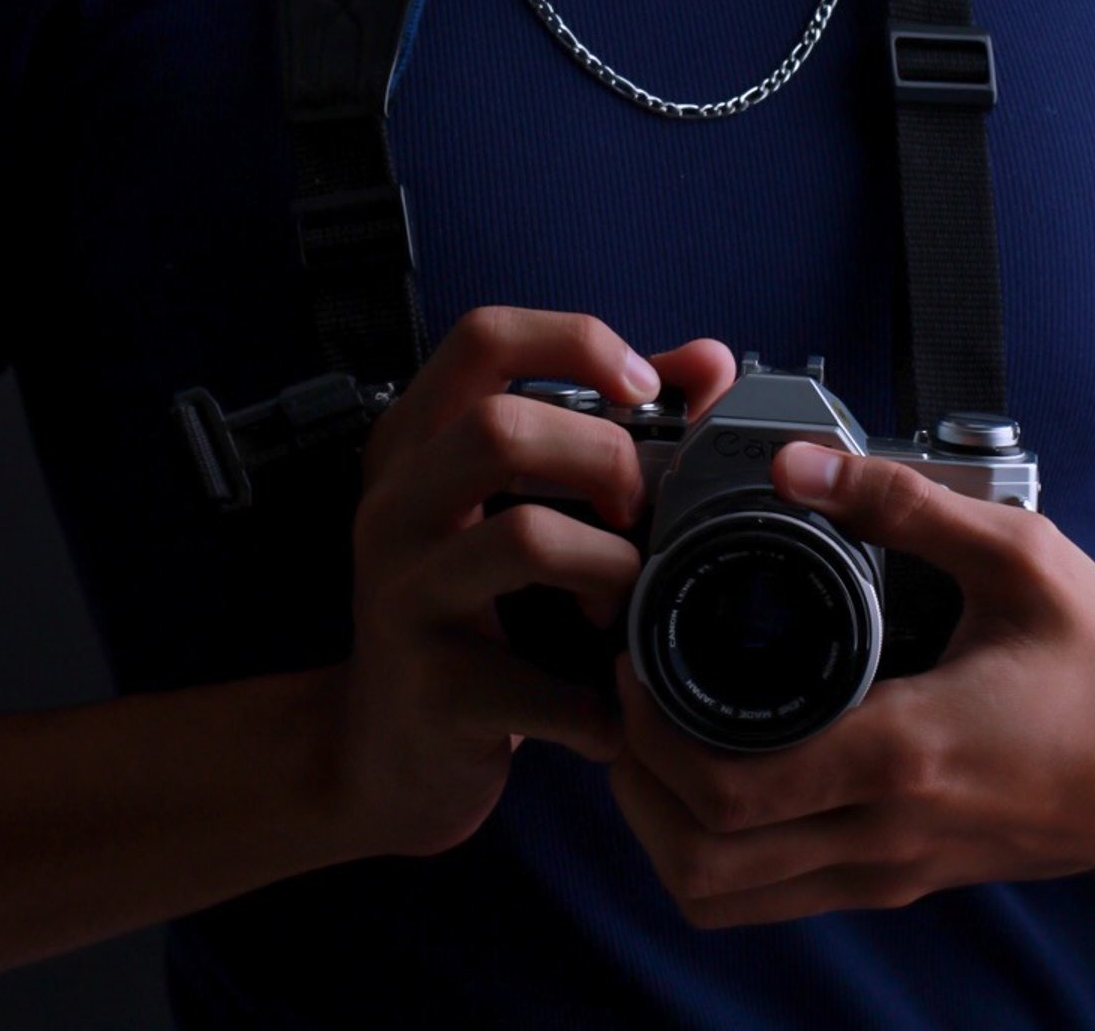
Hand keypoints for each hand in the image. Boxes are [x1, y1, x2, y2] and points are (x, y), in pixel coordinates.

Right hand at [329, 305, 734, 860]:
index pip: (483, 337)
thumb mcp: (512, 504)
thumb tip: (708, 360)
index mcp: (415, 441)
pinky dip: (597, 702)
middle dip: (602, 459)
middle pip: (500, 428)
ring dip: (610, 571)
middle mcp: (393, 504)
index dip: (574, 341)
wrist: (386, 757)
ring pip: (525, 537)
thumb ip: (607, 427)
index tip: (643, 387)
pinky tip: (605, 711)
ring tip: (623, 607)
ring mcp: (403, 595)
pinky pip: (540, 680)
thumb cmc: (473, 610)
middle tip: (636, 511)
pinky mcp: (430, 688)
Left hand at [608, 440, 1094, 926]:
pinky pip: (770, 897)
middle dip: (635, 780)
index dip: (654, 732)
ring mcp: (888, 869)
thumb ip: (904, 501)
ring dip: (663, 827)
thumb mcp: (1022, 556)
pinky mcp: (896, 879)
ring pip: (726, 897)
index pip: (734, 788)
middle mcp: (886, 832)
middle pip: (705, 860)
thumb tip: (796, 461)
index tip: (632, 658)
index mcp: (908, 753)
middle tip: (624, 691)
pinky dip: (712, 851)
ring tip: (651, 732)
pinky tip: (709, 770)